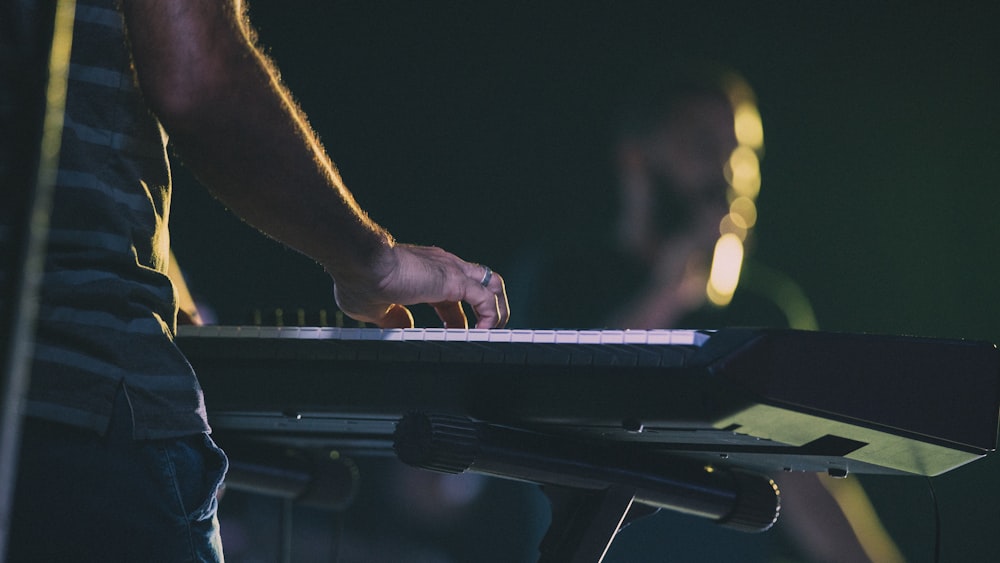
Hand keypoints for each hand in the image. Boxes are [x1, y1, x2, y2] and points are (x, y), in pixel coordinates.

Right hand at [331, 243, 508, 328]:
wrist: (359, 262)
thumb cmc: (358, 278)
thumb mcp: (376, 307)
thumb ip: (392, 317)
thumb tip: (400, 327)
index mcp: (426, 273)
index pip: (454, 294)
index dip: (459, 317)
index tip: (456, 334)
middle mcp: (444, 267)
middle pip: (481, 284)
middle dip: (487, 311)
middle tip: (483, 334)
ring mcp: (451, 271)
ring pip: (492, 285)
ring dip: (497, 311)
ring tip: (491, 334)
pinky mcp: (455, 280)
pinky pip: (486, 299)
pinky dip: (491, 317)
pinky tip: (483, 333)